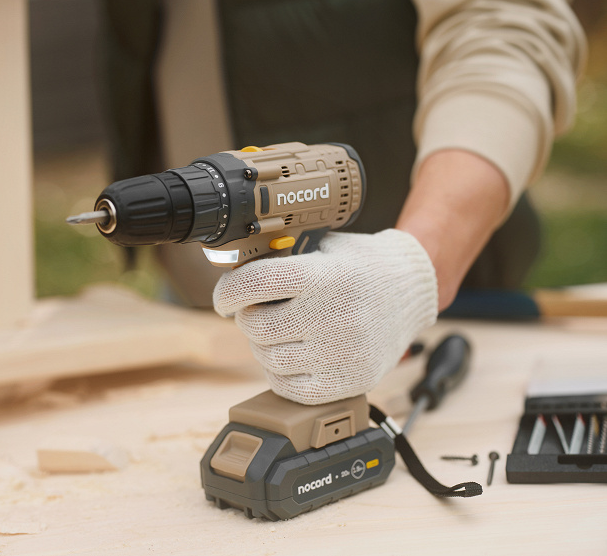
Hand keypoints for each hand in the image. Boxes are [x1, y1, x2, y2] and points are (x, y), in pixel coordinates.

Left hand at [213, 229, 437, 403]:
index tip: (224, 298)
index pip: (256, 283)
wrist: (413, 289)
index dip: (229, 291)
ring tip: (278, 332)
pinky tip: (289, 357)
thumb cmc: (362, 266)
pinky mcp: (352, 380)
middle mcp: (333, 316)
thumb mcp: (325, 247)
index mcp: (324, 276)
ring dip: (263, 347)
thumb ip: (284, 259)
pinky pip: (293, 390)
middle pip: (258, 327)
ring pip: (270, 360)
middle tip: (256, 311)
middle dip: (247, 318)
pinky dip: (280, 375)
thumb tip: (234, 271)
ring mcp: (343, 352)